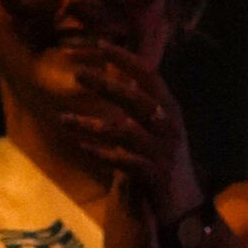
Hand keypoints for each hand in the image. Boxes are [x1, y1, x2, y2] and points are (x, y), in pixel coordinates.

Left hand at [60, 43, 204, 224]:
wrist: (182, 203)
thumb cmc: (162, 158)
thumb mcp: (156, 126)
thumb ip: (138, 102)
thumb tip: (114, 72)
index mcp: (169, 109)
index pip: (149, 75)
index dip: (125, 59)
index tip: (99, 44)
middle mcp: (169, 126)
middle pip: (136, 99)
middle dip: (106, 84)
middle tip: (77, 73)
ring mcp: (162, 152)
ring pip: (125, 132)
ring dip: (92, 124)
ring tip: (64, 119)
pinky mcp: (154, 175)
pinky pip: (124, 162)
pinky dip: (101, 153)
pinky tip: (81, 146)